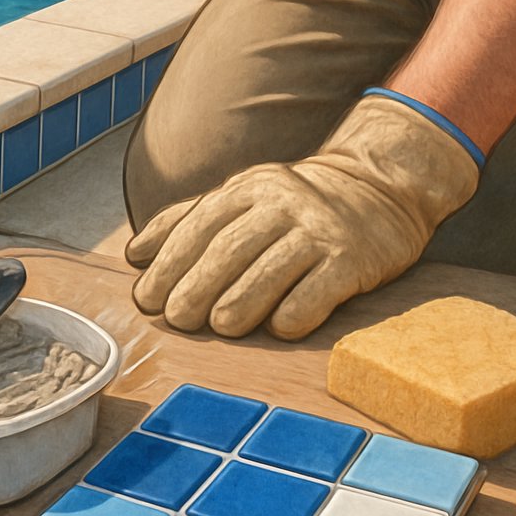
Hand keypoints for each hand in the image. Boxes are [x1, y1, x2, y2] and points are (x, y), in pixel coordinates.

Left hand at [125, 95, 479, 339]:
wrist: (380, 186)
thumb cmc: (294, 205)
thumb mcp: (242, 197)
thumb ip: (187, 221)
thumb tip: (134, 255)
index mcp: (247, 188)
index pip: (198, 226)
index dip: (168, 264)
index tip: (146, 299)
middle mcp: (282, 203)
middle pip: (229, 249)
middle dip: (195, 287)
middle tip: (177, 319)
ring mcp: (320, 229)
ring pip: (270, 270)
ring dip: (239, 304)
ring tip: (218, 327)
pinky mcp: (354, 258)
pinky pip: (319, 290)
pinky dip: (296, 312)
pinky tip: (278, 329)